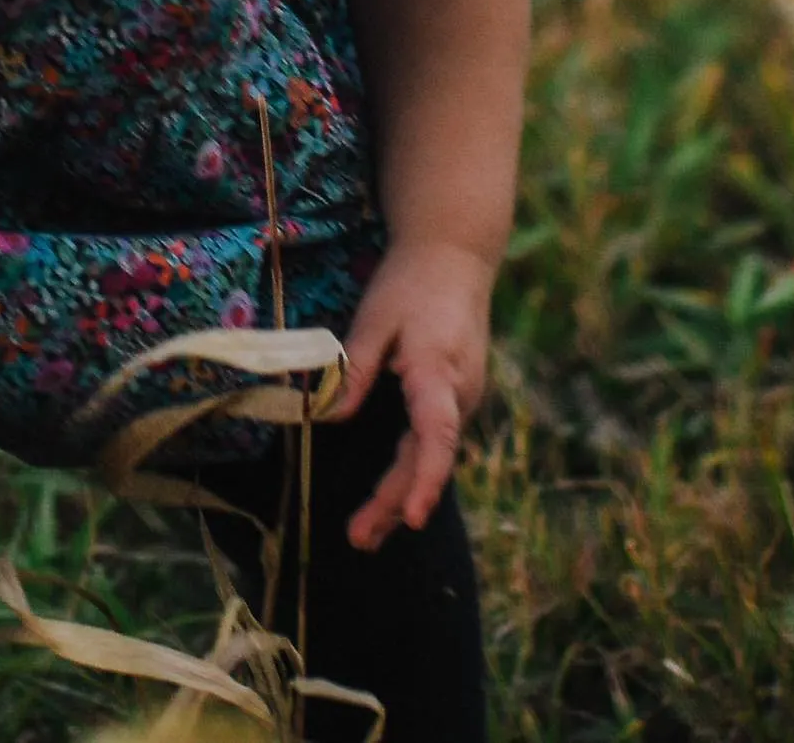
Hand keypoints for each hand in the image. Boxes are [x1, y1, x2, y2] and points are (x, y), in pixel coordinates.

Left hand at [327, 239, 492, 550]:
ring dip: (402, 493)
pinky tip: (391, 496)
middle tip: (358, 539)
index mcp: (438, 373)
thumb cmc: (411, 283)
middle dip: (395, 503)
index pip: (437, 437)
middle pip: (429, 459)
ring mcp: (464, 397)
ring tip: (366, 533)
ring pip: (433, 455)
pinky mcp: (458, 396)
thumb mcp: (375, 320)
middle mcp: (460, 393)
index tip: (413, 517)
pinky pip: (436, 441)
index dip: (425, 480)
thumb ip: (355, 370)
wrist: (455, 254)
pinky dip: (414, 470)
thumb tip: (329, 418)